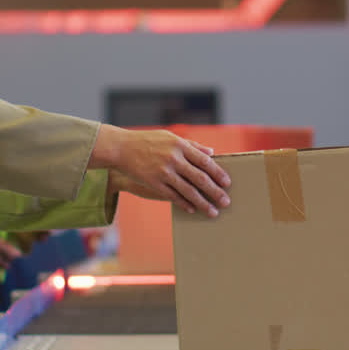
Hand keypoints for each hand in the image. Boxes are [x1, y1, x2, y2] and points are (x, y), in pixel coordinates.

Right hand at [94, 125, 230, 216]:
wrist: (121, 148)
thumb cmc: (147, 141)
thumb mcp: (169, 137)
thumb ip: (192, 146)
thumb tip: (212, 153)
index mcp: (179, 145)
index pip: (204, 161)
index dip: (217, 173)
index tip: (227, 183)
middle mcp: (173, 159)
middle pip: (200, 178)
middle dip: (215, 192)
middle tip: (226, 202)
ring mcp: (163, 172)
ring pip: (188, 191)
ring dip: (203, 203)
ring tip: (213, 212)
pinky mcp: (153, 183)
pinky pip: (173, 196)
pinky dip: (184, 203)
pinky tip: (193, 209)